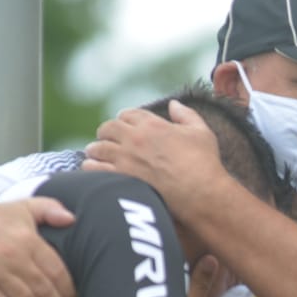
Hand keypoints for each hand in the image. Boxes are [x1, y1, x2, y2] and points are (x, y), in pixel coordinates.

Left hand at [83, 101, 233, 220]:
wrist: (202, 193)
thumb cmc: (205, 163)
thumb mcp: (201, 132)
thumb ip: (186, 115)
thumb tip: (173, 104)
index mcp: (153, 124)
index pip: (128, 114)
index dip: (124, 119)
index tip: (124, 125)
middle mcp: (135, 138)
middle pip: (108, 128)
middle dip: (106, 132)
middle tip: (105, 139)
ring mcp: (126, 159)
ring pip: (98, 148)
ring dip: (95, 149)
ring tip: (94, 154)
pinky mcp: (121, 179)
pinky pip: (95, 168)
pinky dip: (91, 167)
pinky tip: (93, 169)